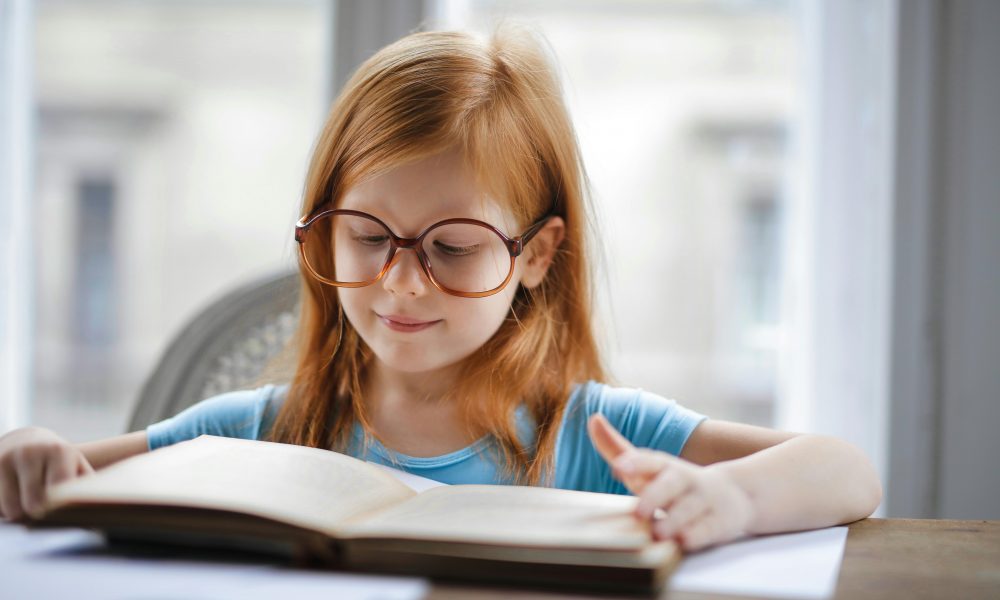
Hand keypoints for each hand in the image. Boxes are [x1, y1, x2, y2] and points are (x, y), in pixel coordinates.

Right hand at [0, 426, 93, 521]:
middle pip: (30, 506)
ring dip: (18, 514)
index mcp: (58, 452)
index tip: (60, 517)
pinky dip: (3, 509)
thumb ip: (86, 488)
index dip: (58, 510)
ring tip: (27, 502)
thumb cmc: (58, 461)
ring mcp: (4, 459)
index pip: (57, 492)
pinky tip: (10, 498)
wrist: (25, 441)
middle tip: (43, 514)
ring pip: (9, 510)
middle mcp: (29, 453)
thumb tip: (96, 523)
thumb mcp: (76, 466)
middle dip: (37, 516)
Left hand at [587, 413, 753, 551]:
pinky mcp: (719, 523)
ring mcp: (704, 500)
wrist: (735, 495)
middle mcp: (685, 480)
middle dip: (655, 496)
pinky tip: (684, 541)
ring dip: (674, 520)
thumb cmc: (675, 484)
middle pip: (671, 484)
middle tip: (639, 512)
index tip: (620, 467)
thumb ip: (617, 448)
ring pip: (689, 509)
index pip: (651, 460)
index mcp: (664, 466)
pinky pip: (708, 529)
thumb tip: (593, 419)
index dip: (636, 463)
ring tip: (658, 533)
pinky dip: (697, 535)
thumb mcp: (648, 467)